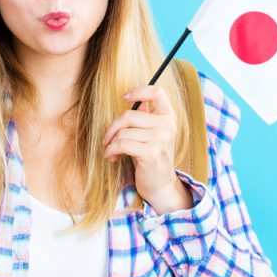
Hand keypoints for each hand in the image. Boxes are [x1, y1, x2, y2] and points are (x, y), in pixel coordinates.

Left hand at [101, 85, 190, 211]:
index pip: (157, 92)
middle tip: (107, 138)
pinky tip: (111, 157)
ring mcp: (161, 139)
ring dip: (110, 142)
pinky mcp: (151, 153)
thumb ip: (147, 117)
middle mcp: (167, 126)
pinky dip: (111, 151)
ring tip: (111, 150)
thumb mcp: (152, 134)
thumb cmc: (151, 158)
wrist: (160, 185)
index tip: (125, 97)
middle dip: (113, 127)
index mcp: (169, 117)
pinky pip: (122, 144)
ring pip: (123, 131)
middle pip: (129, 115)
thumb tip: (135, 100)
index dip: (139, 91)